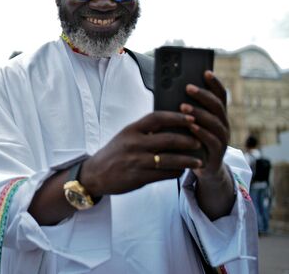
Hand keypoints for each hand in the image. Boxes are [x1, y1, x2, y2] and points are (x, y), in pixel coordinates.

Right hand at [81, 111, 202, 196]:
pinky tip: (182, 171)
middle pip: (168, 139)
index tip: (191, 117)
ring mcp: (137, 161)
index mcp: (131, 130)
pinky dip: (176, 173)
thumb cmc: (114, 153)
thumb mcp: (125, 136)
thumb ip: (144, 130)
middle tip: (199, 141)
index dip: (176, 117)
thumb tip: (169, 123)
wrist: (94, 174)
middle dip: (188, 140)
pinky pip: (164, 175)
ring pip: (170, 160)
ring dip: (188, 161)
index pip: (157, 118)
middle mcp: (134, 144)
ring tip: (199, 161)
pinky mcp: (139, 177)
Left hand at [181, 71, 229, 179]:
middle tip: (188, 87)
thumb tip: (168, 92)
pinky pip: (212, 140)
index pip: (220, 95)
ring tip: (184, 106)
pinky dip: (201, 132)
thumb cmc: (190, 141)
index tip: (205, 71)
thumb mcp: (188, 124)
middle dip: (202, 95)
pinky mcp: (218, 153)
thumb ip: (184, 111)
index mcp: (217, 115)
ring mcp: (223, 139)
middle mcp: (223, 124)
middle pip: (217, 106)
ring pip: (215, 122)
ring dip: (199, 112)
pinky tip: (191, 126)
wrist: (200, 169)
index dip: (215, 83)